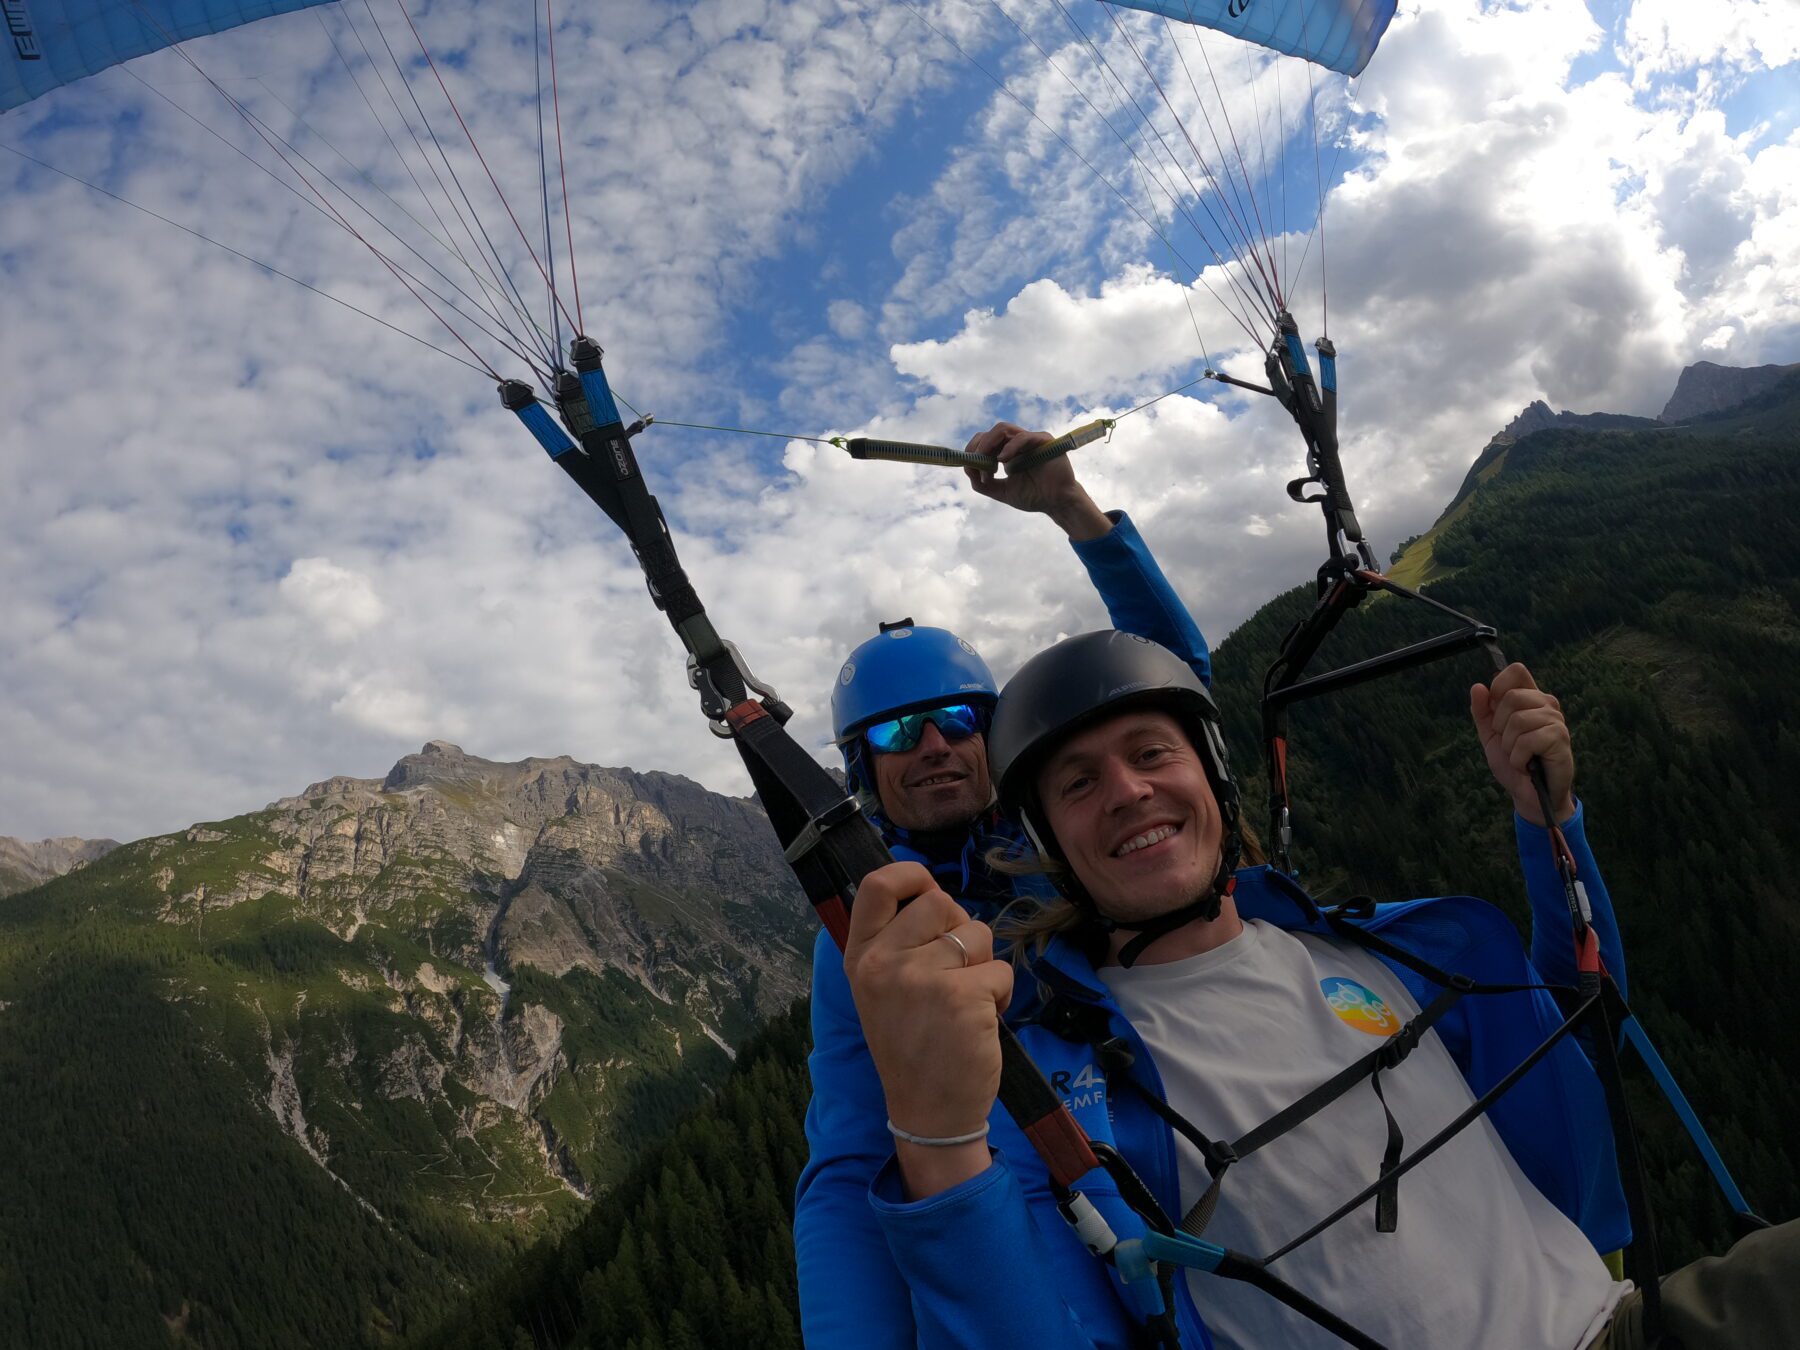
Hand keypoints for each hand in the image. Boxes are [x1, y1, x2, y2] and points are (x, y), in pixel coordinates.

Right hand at [841, 861, 1010, 1197]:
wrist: (928, 1114)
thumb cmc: (912, 1048)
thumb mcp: (883, 992)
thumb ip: (899, 945)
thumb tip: (936, 897)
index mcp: (861, 958)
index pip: (876, 886)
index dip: (910, 874)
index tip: (928, 888)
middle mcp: (885, 963)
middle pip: (940, 903)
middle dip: (962, 929)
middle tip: (957, 969)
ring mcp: (922, 979)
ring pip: (977, 935)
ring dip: (984, 965)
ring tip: (968, 1003)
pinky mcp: (962, 997)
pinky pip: (1000, 971)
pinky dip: (1002, 994)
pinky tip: (981, 1023)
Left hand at [962, 422, 1110, 540]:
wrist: (1056, 503)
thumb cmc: (1033, 496)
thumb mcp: (1001, 491)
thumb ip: (982, 483)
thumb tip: (968, 468)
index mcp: (1007, 451)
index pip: (985, 441)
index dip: (973, 449)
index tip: (968, 463)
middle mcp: (1017, 442)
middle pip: (991, 432)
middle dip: (979, 445)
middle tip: (976, 460)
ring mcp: (1030, 439)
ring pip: (1003, 428)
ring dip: (990, 443)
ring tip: (988, 461)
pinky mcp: (1043, 440)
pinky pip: (1022, 437)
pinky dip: (1010, 446)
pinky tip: (1003, 460)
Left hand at [1470, 664, 1575, 826]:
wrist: (1529, 794)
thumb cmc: (1514, 762)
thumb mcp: (1490, 735)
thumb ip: (1482, 711)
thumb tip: (1478, 686)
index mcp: (1530, 698)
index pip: (1517, 670)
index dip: (1499, 685)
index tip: (1494, 708)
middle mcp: (1546, 704)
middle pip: (1511, 697)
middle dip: (1500, 726)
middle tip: (1510, 743)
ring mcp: (1556, 720)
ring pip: (1517, 721)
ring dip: (1509, 746)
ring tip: (1520, 756)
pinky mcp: (1560, 739)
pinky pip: (1526, 741)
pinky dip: (1518, 759)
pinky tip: (1527, 765)